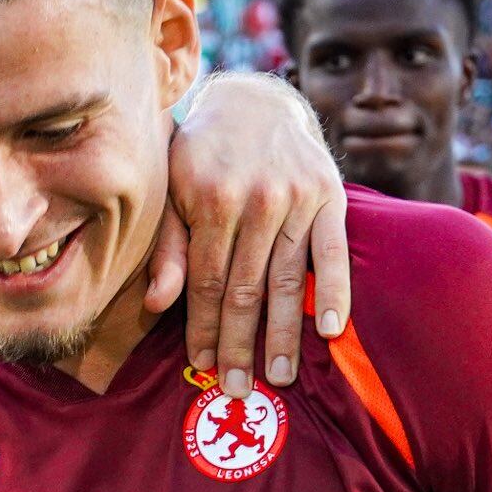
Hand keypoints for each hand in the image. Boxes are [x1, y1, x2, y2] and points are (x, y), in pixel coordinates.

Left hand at [153, 73, 350, 396]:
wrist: (256, 101)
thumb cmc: (202, 155)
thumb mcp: (171, 190)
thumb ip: (168, 247)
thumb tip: (157, 303)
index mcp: (210, 198)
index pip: (206, 281)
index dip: (203, 327)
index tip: (199, 366)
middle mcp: (256, 199)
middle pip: (245, 288)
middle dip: (239, 344)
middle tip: (236, 390)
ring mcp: (297, 198)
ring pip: (287, 279)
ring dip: (284, 334)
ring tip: (279, 376)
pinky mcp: (330, 196)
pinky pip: (333, 252)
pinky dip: (335, 291)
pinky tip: (332, 330)